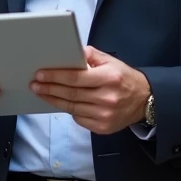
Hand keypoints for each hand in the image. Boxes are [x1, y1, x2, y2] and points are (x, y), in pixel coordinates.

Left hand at [30, 46, 150, 134]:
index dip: (56, 76)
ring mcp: (105, 115)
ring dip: (54, 100)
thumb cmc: (124, 78)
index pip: (76, 78)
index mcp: (109, 78)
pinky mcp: (103, 127)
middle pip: (71, 94)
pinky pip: (79, 119)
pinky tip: (61, 103)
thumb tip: (71, 52)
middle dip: (49, 89)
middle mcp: (108, 98)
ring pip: (72, 108)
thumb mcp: (111, 61)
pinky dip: (69, 110)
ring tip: (41, 93)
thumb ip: (91, 55)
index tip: (40, 74)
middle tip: (34, 84)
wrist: (145, 101)